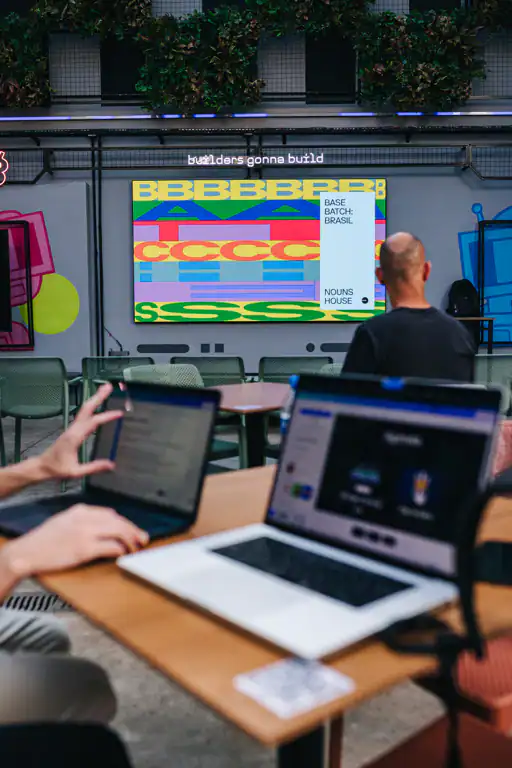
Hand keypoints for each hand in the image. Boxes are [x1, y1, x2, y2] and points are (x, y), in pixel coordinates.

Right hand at [2, 505, 148, 579]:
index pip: (111, 513)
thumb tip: (105, 525)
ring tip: (136, 547)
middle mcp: (85, 518)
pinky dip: (120, 549)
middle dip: (133, 530)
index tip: (132, 530)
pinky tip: (122, 554)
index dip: (125, 523)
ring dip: (131, 540)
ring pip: (119, 531)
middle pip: (118, 521)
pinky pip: (110, 546)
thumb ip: (83, 521)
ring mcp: (85, 533)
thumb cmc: (44, 540)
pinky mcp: (84, 549)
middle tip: (143, 538)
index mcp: (80, 510)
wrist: (27, 552)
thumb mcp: (64, 521)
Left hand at [38, 383, 123, 480]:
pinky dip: (91, 407)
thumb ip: (93, 467)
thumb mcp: (76, 472)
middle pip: (86, 409)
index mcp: (74, 437)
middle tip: (109, 386)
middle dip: (97, 397)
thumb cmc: (57, 469)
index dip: (106, 416)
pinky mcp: (72, 430)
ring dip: (94, 399)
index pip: (92, 422)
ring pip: (84, 410)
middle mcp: (73, 429)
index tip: (119, 413)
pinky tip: (96, 405)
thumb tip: (111, 464)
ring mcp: (72, 428)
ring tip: (105, 390)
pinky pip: (83, 415)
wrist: (42, 466)